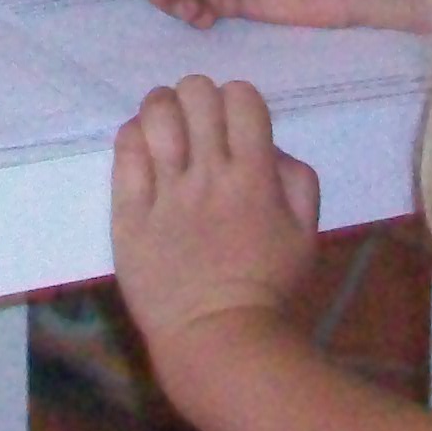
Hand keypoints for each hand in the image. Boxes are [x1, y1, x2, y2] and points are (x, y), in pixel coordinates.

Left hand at [112, 76, 320, 355]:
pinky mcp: (130, 211)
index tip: (233, 123)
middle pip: (196, 93)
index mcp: (254, 176)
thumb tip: (268, 148)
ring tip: (165, 129)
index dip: (237, 100)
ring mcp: (166, 191)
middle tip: (197, 124)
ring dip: (162, 109)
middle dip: (199, 98)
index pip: (241, 97)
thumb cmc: (267, 289)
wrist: (216, 337)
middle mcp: (208, 175)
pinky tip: (142, 148)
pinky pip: (125, 151)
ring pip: (155, 112)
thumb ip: (297, 182)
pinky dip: (134, 136)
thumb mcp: (306, 235)